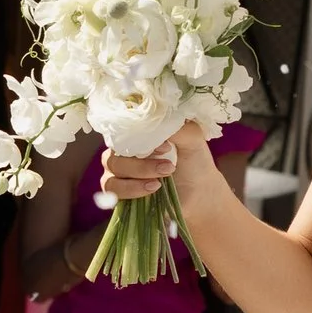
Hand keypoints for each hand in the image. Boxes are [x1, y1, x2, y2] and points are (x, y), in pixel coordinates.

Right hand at [98, 121, 221, 212]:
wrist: (200, 193)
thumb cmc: (194, 162)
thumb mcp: (192, 139)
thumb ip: (178, 127)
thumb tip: (161, 119)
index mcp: (136, 135)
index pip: (122, 131)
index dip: (138, 139)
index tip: (166, 147)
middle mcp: (123, 152)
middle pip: (114, 155)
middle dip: (141, 164)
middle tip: (168, 167)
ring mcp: (118, 173)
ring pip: (111, 172)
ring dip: (136, 177)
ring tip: (160, 182)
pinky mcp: (119, 193)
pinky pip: (113, 189)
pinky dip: (131, 190)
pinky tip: (152, 189)